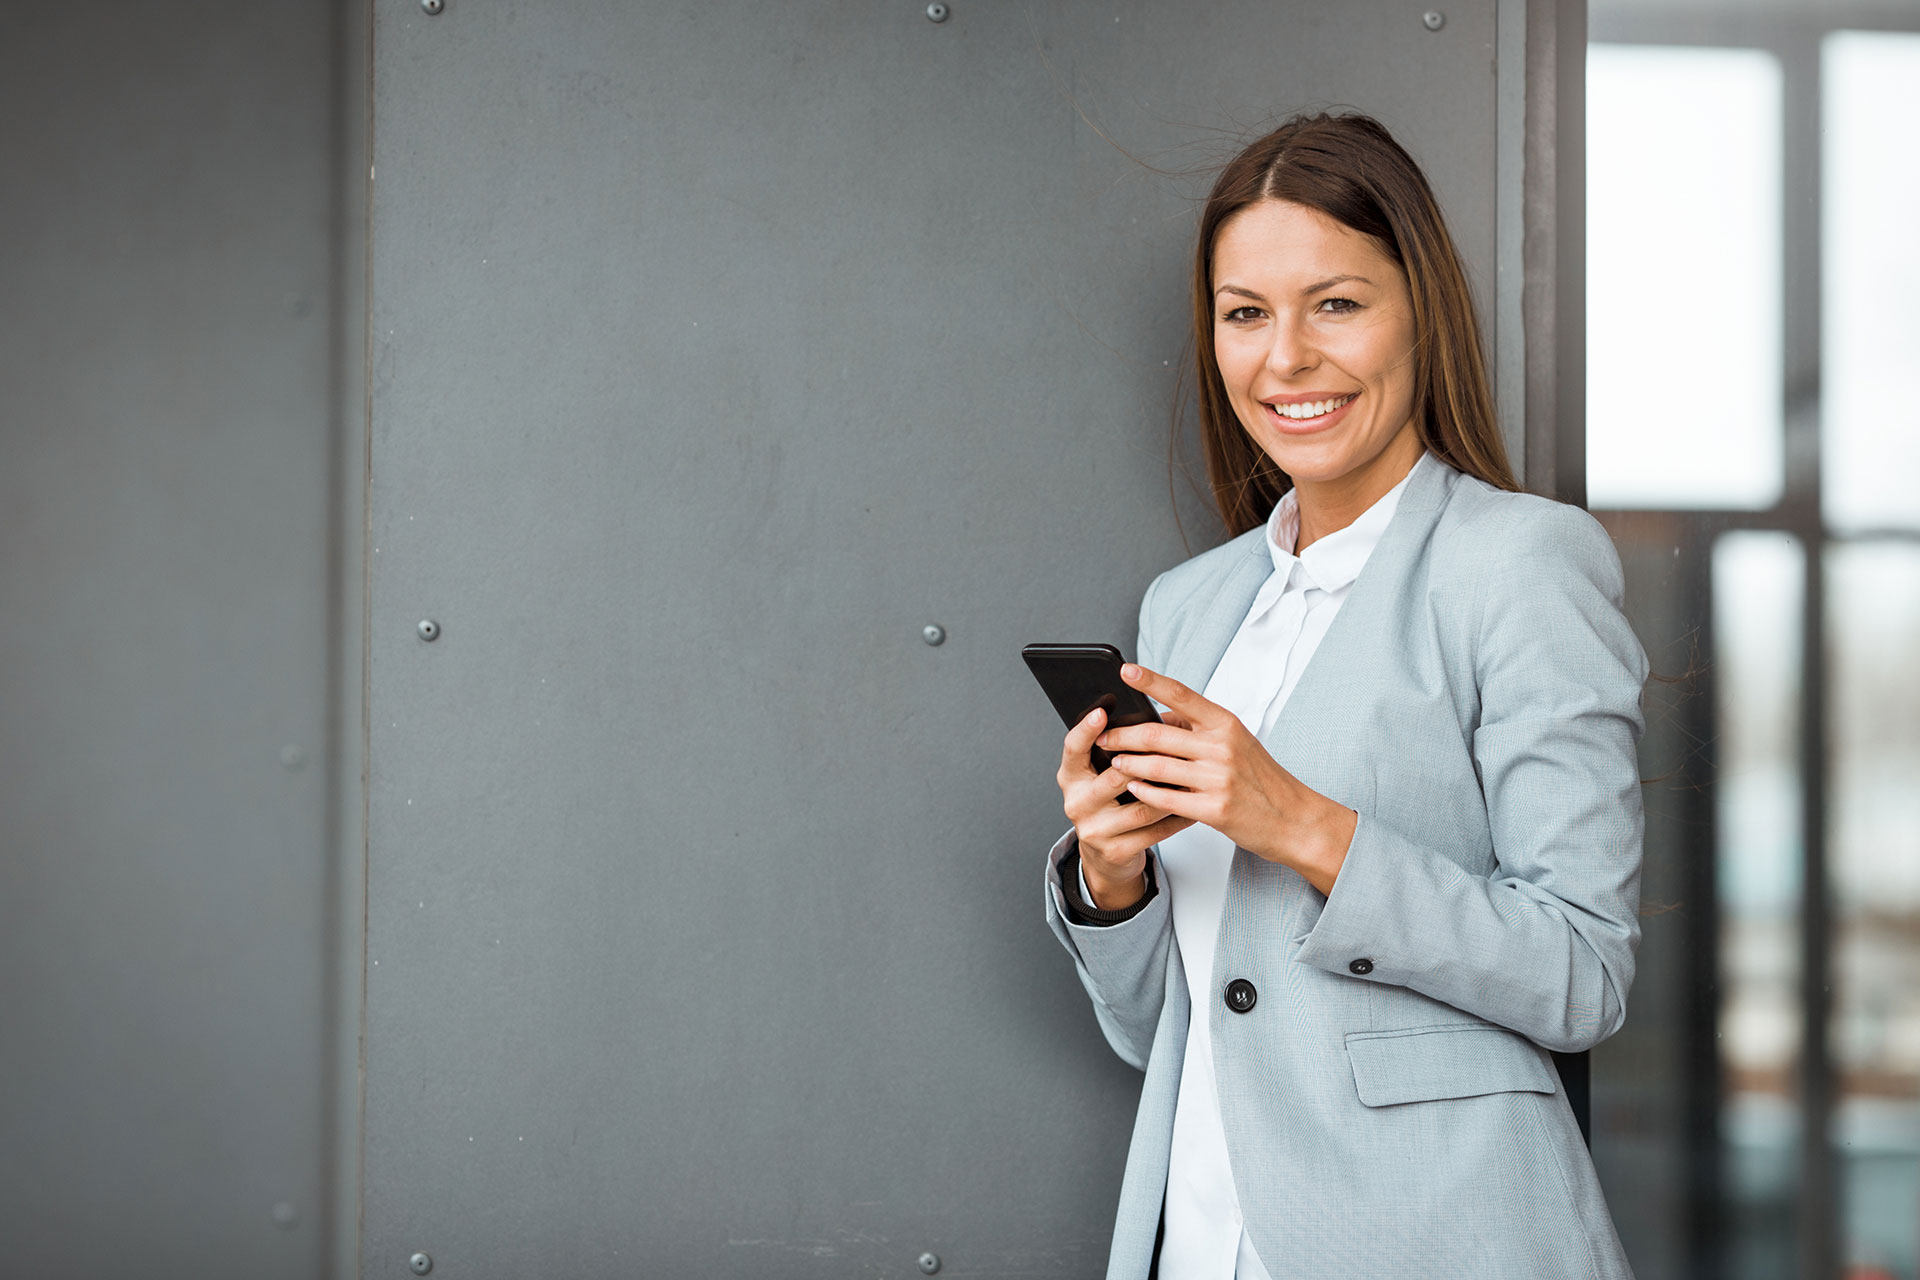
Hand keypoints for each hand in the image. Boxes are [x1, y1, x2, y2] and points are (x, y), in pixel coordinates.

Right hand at [1056, 705, 1195, 908]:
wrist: (1106, 854)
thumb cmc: (1110, 804)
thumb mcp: (1102, 775)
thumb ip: (1117, 751)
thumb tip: (1151, 720)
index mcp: (1071, 777)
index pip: (1073, 748)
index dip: (1086, 730)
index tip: (1101, 712)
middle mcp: (1077, 802)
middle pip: (1114, 776)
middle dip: (1147, 762)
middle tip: (1176, 747)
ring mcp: (1095, 829)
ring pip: (1142, 806)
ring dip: (1171, 792)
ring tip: (1193, 778)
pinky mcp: (1116, 850)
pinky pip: (1154, 831)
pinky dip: (1177, 818)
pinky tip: (1191, 806)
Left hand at [1094, 664, 1356, 895]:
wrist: (1294, 819)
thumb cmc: (1261, 779)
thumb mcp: (1237, 742)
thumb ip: (1198, 728)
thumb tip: (1156, 716)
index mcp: (1226, 723)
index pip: (1182, 694)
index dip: (1151, 681)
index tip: (1125, 670)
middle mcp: (1222, 747)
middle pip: (1157, 735)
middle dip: (1122, 736)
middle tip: (1102, 737)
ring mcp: (1218, 779)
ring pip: (1155, 767)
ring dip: (1127, 765)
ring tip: (1112, 762)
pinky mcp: (1214, 810)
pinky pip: (1165, 799)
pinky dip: (1144, 793)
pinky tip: (1133, 789)